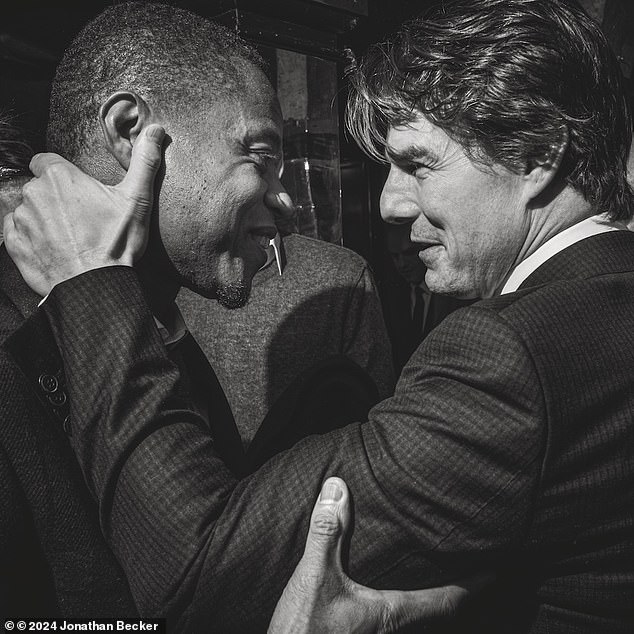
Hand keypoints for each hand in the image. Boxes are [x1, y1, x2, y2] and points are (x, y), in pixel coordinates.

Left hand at [4, 124, 164, 296]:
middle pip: (39, 187)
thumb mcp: (137, 200)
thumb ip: (144, 161)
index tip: (78, 191)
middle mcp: (34, 193)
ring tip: (69, 238)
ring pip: (28, 210)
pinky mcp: (15, 244)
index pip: (46, 161)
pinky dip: (31, 238)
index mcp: (59, 176)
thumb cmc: (115, 242)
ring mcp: (22, 220)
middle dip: (55, 199)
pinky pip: (16, 233)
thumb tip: (156, 131)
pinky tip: (53, 248)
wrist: (95, 285)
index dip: (62, 174)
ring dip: (43, 219)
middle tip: (81, 220)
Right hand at [269, 477, 489, 633]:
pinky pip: (398, 622)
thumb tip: (338, 488)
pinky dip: (411, 607)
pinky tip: (395, 593)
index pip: (446, 601)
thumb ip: (328, 533)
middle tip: (477, 569)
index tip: (499, 569)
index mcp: (391, 614)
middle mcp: (391, 630)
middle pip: (440, 616)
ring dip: (434, 601)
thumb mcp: (314, 577)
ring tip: (442, 577)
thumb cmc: (304, 631)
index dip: (476, 586)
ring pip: (419, 621)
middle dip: (461, 593)